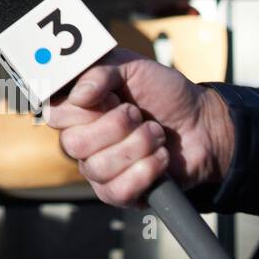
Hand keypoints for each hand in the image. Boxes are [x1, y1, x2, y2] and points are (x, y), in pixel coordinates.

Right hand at [44, 49, 235, 208]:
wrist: (203, 123)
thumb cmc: (164, 93)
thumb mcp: (132, 66)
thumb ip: (100, 72)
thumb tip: (79, 96)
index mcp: (77, 108)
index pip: (55, 114)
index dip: (85, 108)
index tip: (112, 96)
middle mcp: (81, 139)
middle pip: (74, 144)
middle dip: (117, 126)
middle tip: (139, 115)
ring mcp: (97, 168)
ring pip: (97, 167)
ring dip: (138, 146)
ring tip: (157, 134)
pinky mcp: (117, 192)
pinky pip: (117, 190)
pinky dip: (145, 171)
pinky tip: (161, 158)